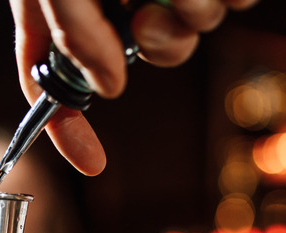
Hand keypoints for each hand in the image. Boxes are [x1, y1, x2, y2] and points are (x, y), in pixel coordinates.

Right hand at [9, 0, 258, 174]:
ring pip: (191, 32)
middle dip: (160, 46)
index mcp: (63, 6)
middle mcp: (114, 3)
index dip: (64, 129)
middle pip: (136, 61)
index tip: (92, 163)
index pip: (51, 85)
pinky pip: (234, 3)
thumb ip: (69, 34)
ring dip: (196, 16)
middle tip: (147, 16)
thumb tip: (108, 90)